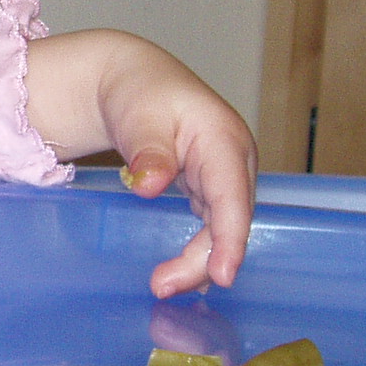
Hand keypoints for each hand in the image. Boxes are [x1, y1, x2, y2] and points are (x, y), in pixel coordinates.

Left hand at [24, 30, 257, 296]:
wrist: (132, 79)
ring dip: (199, 261)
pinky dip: (198, 250)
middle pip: (230, 220)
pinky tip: (179, 273)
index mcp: (224, 140)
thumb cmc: (139, 92)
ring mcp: (225, 175)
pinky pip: (212, 225)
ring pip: (222, 228)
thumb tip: (150, 184)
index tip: (222, 274)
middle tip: (162, 286)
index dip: (231, 238)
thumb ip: (148, 152)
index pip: (233, 196)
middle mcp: (234, 160)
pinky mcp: (211, 187)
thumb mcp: (139, 118)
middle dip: (203, 259)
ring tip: (164, 285)